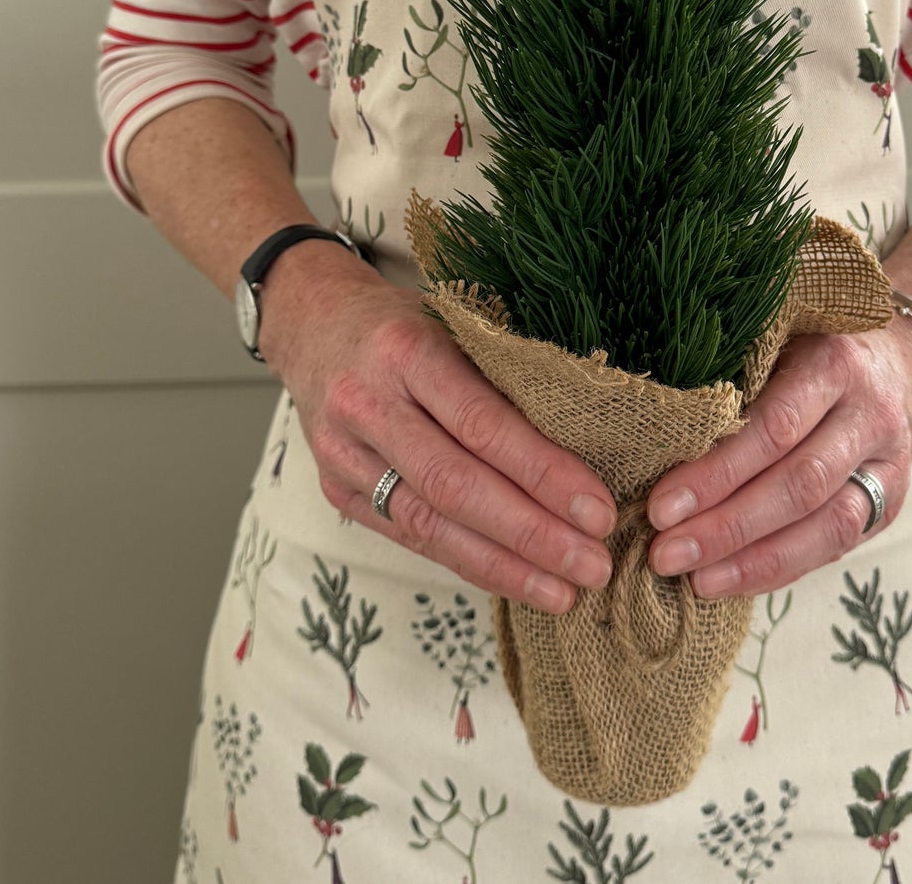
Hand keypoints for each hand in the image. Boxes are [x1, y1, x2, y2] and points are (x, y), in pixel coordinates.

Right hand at [257, 242, 617, 613]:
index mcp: (406, 350)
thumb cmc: (403, 321)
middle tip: (593, 565)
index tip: (598, 510)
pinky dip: (468, 562)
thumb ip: (505, 371)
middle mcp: (368, 403)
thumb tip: (592, 435)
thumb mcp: (455, 321)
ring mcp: (345, 454)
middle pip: (457, 485)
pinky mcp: (338, 490)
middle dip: (532, 534)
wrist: (313, 322)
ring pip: (430, 524)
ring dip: (504, 566)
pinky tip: (516, 580)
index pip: (482, 423)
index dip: (543, 473)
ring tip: (564, 591)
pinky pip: (410, 536)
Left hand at [644, 318, 911, 597]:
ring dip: (755, 561)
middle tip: (666, 553)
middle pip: (799, 484)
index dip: (716, 473)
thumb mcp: (776, 340)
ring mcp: (888, 464)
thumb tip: (653, 442)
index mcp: (834, 364)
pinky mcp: (890, 502)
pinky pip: (837, 546)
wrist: (897, 357)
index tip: (660, 506)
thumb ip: (733, 381)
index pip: (773, 428)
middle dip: (727, 527)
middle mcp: (869, 415)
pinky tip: (733, 580)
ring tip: (696, 580)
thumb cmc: (810, 343)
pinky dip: (781, 568)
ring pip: (826, 525)